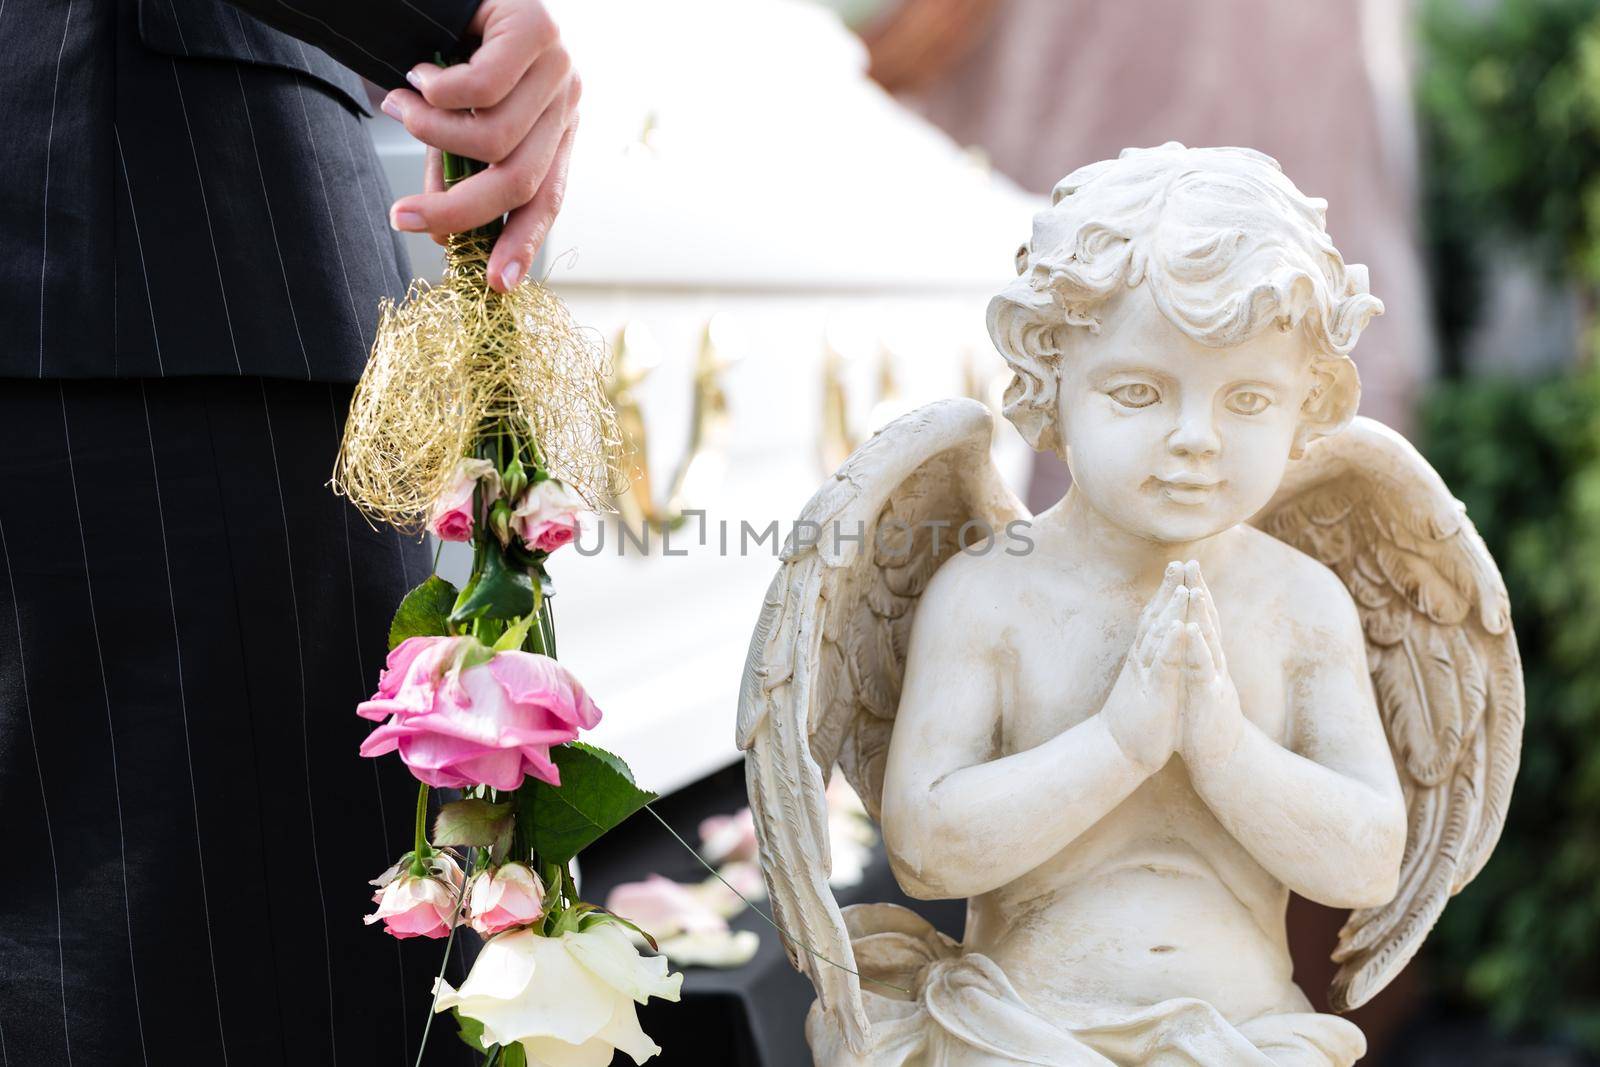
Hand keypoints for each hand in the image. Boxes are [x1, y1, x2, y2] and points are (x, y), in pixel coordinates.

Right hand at [382, 0, 580, 291]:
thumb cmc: (447, 49)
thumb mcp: (455, 120)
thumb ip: (454, 168)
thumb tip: (441, 231)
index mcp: (556, 132)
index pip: (548, 199)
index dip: (521, 242)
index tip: (495, 284)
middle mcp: (566, 103)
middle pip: (519, 181)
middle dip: (455, 209)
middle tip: (401, 216)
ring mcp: (558, 67)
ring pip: (494, 138)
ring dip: (430, 133)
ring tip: (399, 106)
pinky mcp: (538, 29)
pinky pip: (481, 88)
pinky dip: (436, 92)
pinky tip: (417, 73)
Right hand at [1102, 562, 1187, 772]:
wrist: (1115, 751)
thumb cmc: (1133, 721)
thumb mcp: (1144, 685)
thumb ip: (1150, 665)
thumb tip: (1154, 649)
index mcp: (1143, 659)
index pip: (1154, 619)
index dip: (1165, 594)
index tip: (1177, 570)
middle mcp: (1142, 660)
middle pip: (1156, 618)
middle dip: (1169, 589)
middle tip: (1179, 562)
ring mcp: (1147, 674)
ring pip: (1160, 635)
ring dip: (1172, 609)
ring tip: (1183, 585)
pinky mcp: (1155, 692)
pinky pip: (1165, 663)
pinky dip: (1173, 642)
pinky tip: (1180, 624)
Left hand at [1178, 562, 1245, 769]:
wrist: (1220, 759)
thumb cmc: (1202, 721)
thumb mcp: (1193, 684)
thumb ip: (1190, 660)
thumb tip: (1184, 637)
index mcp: (1204, 659)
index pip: (1199, 619)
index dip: (1192, 592)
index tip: (1183, 565)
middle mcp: (1213, 664)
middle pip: (1207, 620)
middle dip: (1199, 590)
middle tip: (1191, 561)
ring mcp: (1214, 679)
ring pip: (1209, 640)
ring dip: (1202, 614)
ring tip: (1195, 588)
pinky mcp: (1212, 698)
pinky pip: (1204, 670)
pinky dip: (1199, 649)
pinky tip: (1192, 631)